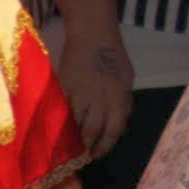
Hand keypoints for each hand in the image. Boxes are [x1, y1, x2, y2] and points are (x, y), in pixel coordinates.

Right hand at [58, 34, 133, 159]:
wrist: (92, 35)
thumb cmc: (113, 56)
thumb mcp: (127, 79)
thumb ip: (124, 102)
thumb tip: (119, 125)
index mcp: (119, 96)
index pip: (114, 130)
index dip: (105, 146)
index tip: (97, 154)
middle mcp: (100, 97)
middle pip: (92, 130)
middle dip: (87, 145)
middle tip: (83, 152)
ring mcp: (80, 92)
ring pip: (74, 122)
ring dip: (72, 135)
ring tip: (71, 141)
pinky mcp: (64, 87)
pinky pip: (62, 110)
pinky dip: (61, 120)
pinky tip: (61, 125)